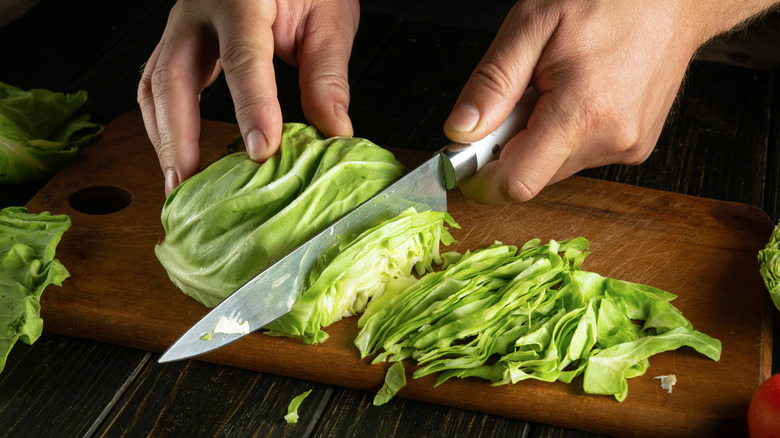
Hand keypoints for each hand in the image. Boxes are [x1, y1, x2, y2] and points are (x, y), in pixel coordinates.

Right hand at [138, 0, 359, 195]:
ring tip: (178, 182)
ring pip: (154, 82)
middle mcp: (200, 9)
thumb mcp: (329, 16)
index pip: (243, 56)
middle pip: (173, 74)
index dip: (251, 107)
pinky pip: (157, 83)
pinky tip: (176, 153)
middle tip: (189, 184)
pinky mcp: (179, 40)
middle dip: (178, 135)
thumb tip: (334, 131)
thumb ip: (327, 75)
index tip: (262, 151)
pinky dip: (163, 123)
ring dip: (162, 137)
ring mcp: (182, 24)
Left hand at [443, 0, 770, 203]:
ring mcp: (628, 147)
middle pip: (533, 176)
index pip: (517, 183)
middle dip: (512, 146)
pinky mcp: (637, 146)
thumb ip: (492, 84)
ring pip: (555, 166)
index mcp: (582, 113)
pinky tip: (578, 95)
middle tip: (523, 95)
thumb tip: (460, 132)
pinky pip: (581, 155)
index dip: (484, 174)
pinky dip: (566, 134)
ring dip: (540, 138)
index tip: (471, 151)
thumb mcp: (532, 25)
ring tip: (555, 88)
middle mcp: (611, 140)